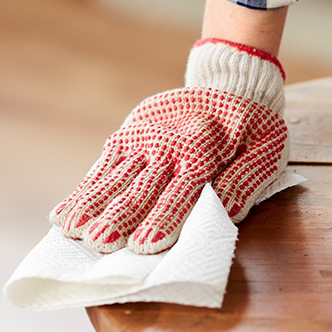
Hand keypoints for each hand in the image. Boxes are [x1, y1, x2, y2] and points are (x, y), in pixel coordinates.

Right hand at [50, 39, 287, 253]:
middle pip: (141, 188)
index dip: (162, 218)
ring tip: (72, 231)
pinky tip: (64, 214)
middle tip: (101, 243)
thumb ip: (245, 179)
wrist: (228, 86)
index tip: (145, 245)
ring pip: (114, 178)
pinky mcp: (126, 137)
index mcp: (202, 151)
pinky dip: (84, 190)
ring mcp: (142, 140)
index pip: (181, 191)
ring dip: (92, 205)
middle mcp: (166, 146)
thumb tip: (225, 210)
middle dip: (120, 217)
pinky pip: (103, 167)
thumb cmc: (251, 127)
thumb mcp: (266, 147)